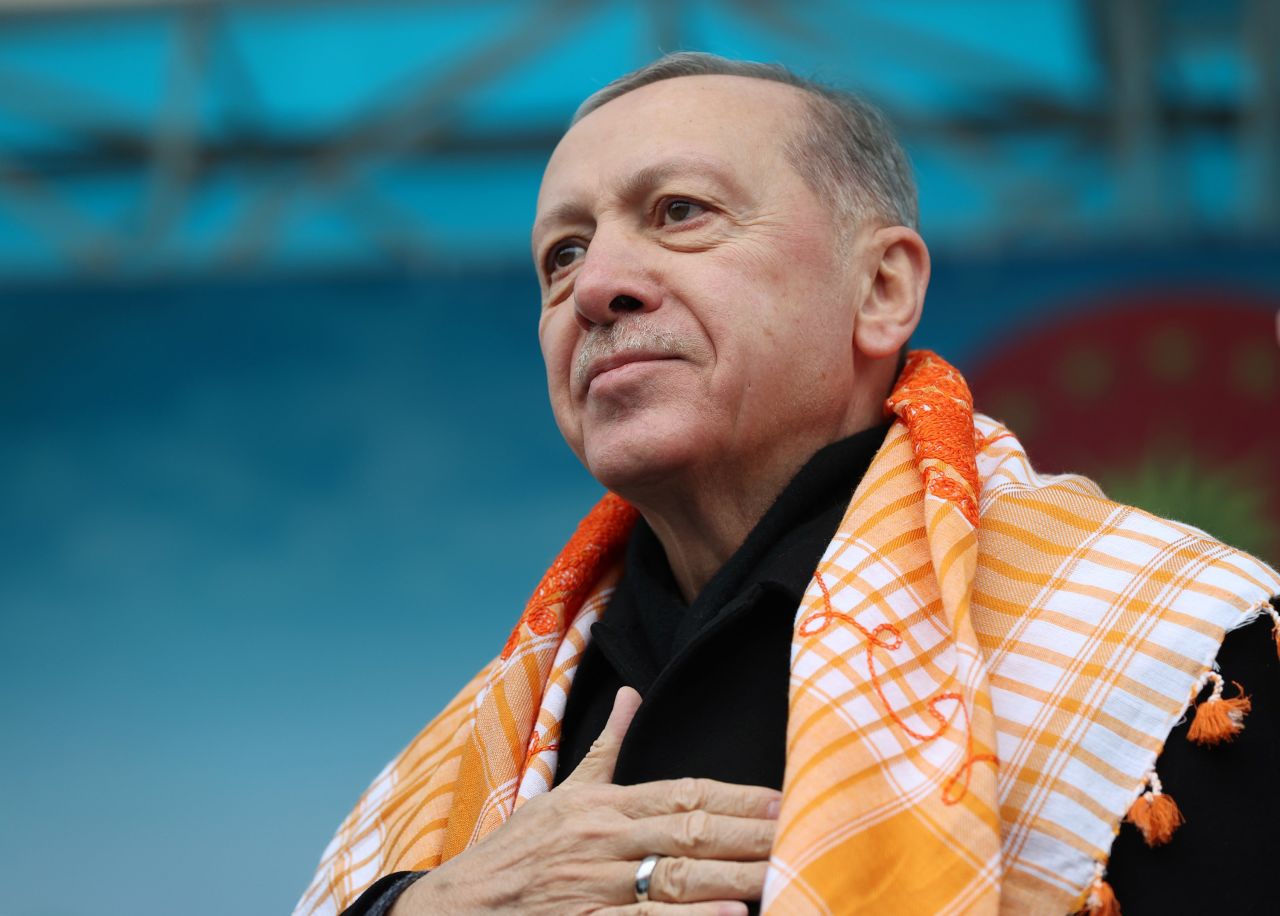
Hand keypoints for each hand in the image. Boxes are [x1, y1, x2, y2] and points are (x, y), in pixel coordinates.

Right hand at [391, 687, 779, 914]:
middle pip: (690, 833)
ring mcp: (593, 888)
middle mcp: (602, 842)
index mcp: (602, 806)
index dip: (736, 797)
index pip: (682, 793)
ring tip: (781, 874)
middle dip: (750, 834)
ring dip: (732, 876)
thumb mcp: (560, 795)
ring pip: (676, 878)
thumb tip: (628, 695)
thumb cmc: (517, 853)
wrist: (456, 908)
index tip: (783, 799)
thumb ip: (605, 751)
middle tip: (802, 832)